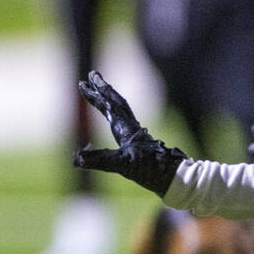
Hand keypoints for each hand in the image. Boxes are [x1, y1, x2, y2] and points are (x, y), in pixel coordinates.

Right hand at [73, 70, 186, 196]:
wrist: (176, 178)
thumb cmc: (152, 170)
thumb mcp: (123, 165)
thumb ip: (100, 160)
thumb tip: (77, 159)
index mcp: (126, 129)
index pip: (108, 106)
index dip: (95, 94)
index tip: (83, 83)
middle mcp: (131, 127)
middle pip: (116, 101)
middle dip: (103, 89)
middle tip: (92, 75)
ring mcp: (137, 135)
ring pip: (121, 109)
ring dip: (109, 98)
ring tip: (100, 92)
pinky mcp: (140, 143)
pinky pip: (124, 121)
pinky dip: (116, 113)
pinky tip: (114, 120)